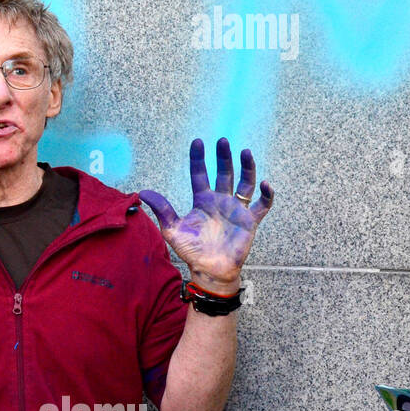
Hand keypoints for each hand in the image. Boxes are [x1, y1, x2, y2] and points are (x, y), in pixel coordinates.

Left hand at [139, 137, 273, 294]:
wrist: (210, 270)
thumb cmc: (191, 251)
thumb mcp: (172, 229)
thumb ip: (162, 210)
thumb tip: (143, 192)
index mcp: (202, 200)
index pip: (200, 174)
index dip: (198, 159)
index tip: (198, 142)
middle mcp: (220, 201)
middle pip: (224, 173)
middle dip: (223, 157)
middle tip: (222, 141)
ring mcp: (236, 209)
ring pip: (245, 184)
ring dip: (247, 168)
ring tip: (245, 152)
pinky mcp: (250, 221)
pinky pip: (262, 205)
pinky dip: (266, 195)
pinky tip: (265, 184)